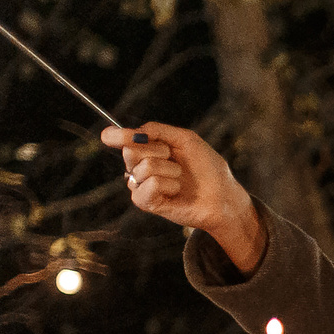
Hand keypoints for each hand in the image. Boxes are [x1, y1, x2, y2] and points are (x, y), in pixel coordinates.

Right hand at [104, 122, 264, 271]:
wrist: (224, 195)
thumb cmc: (208, 168)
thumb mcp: (186, 140)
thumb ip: (157, 130)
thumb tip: (132, 130)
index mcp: (148, 150)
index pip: (123, 140)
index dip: (116, 135)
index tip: (109, 135)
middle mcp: (141, 167)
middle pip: (130, 151)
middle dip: (157, 151)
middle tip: (174, 159)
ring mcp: (143, 185)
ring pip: (143, 168)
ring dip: (170, 170)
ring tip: (181, 178)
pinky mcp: (147, 203)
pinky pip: (147, 186)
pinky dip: (166, 185)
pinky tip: (176, 191)